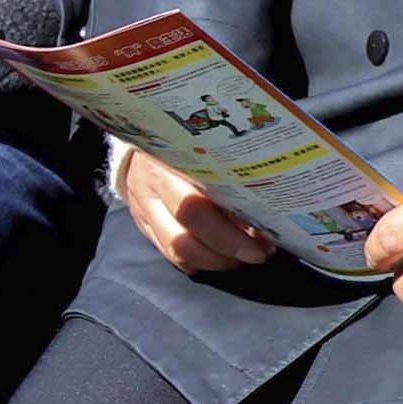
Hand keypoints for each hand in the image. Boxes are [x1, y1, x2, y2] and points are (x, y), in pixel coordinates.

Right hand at [118, 146, 281, 275]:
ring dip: (215, 262)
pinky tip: (221, 256)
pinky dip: (200, 262)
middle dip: (227, 253)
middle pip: (185, 239)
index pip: (194, 210)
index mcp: (167, 167)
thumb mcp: (204, 151)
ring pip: (178, 253)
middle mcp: (151, 193)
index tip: (264, 240)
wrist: (138, 141)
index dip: (229, 234)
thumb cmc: (183, 144)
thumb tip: (264, 215)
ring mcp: (144, 213)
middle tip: (258, 254)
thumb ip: (229, 177)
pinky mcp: (144, 227)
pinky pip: (172, 256)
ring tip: (243, 257)